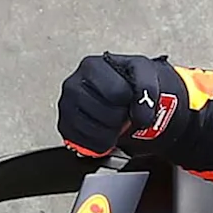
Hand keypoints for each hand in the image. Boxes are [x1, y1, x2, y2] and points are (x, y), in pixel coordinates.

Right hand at [57, 53, 185, 160]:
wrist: (118, 92)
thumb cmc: (126, 81)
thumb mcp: (143, 71)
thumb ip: (147, 88)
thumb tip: (142, 116)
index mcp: (90, 67)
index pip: (117, 92)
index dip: (131, 99)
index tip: (130, 96)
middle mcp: (73, 86)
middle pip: (110, 115)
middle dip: (122, 115)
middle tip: (121, 107)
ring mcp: (66, 108)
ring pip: (100, 133)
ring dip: (114, 131)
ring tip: (113, 118)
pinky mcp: (65, 129)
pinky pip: (91, 146)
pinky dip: (104, 142)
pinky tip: (105, 128)